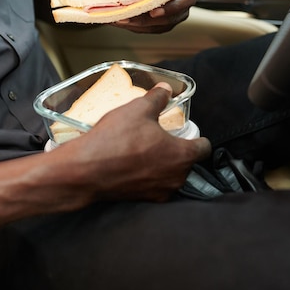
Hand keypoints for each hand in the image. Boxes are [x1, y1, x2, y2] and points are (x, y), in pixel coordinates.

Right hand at [69, 84, 210, 202]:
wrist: (85, 170)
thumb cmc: (116, 140)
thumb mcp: (138, 109)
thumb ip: (157, 98)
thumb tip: (166, 90)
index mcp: (182, 156)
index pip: (204, 148)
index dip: (197, 136)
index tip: (187, 131)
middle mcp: (176, 178)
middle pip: (186, 162)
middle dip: (175, 149)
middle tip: (159, 136)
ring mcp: (159, 192)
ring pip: (169, 174)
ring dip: (161, 162)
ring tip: (142, 148)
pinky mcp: (141, 199)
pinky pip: (152, 184)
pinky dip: (146, 174)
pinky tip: (130, 161)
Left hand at [113, 0, 196, 33]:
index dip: (172, 7)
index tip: (154, 11)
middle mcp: (182, 4)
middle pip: (171, 18)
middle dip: (148, 19)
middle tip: (129, 17)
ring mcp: (171, 17)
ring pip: (157, 26)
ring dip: (138, 24)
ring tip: (119, 18)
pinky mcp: (159, 25)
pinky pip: (148, 29)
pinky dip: (133, 26)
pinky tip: (119, 20)